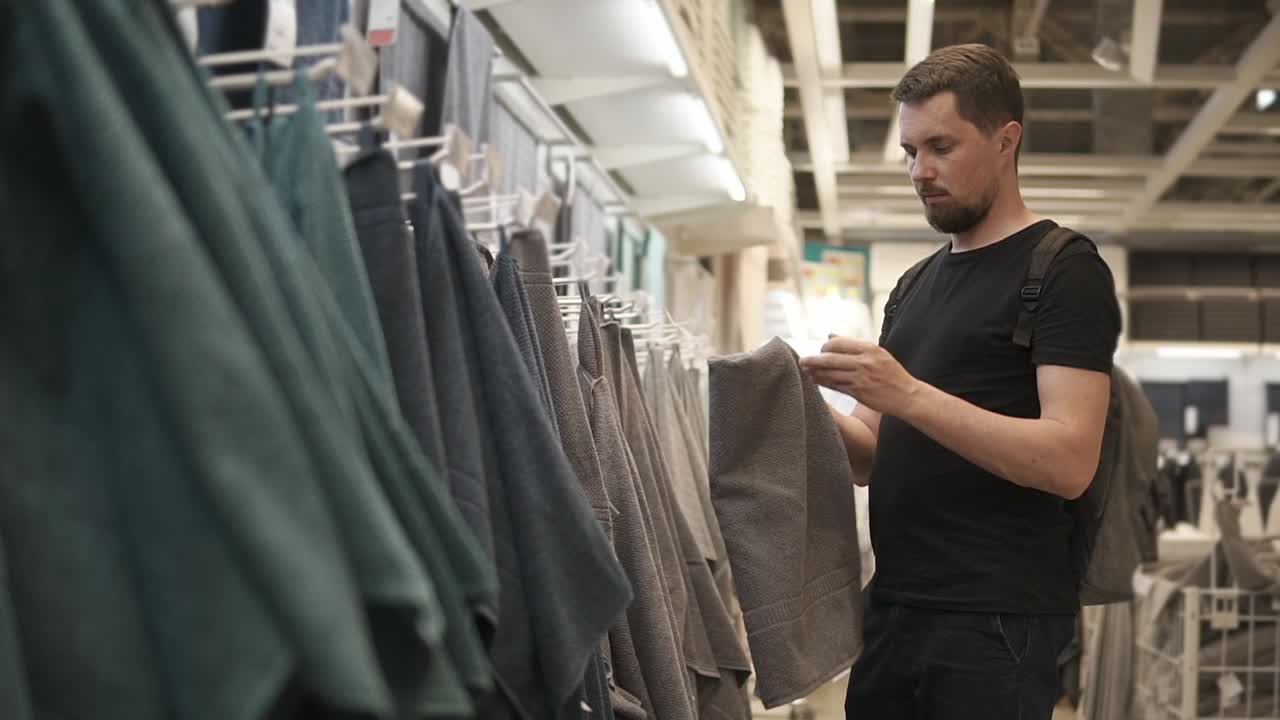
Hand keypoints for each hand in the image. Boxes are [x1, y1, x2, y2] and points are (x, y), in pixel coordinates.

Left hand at [800, 336, 921, 416]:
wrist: (906, 395)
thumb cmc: (891, 373)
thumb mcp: (877, 353)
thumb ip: (853, 344)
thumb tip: (830, 335)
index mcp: (869, 348)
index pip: (838, 343)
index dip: (825, 347)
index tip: (820, 351)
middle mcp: (864, 361)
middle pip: (830, 358)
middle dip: (813, 360)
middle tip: (802, 361)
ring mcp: (860, 377)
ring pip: (830, 373)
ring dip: (815, 372)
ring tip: (806, 371)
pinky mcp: (858, 392)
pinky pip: (835, 385)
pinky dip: (823, 382)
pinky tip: (816, 381)